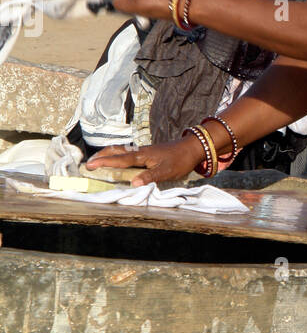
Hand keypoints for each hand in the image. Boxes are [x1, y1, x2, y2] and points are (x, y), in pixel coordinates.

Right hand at [87, 137, 204, 186]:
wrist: (192, 147)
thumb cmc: (180, 160)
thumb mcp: (166, 172)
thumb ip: (150, 177)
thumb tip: (133, 184)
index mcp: (142, 156)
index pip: (119, 160)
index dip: (104, 162)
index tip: (90, 165)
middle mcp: (140, 152)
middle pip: (116, 151)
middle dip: (101, 156)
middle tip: (89, 163)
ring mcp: (143, 152)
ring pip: (121, 151)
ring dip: (108, 155)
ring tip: (98, 160)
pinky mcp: (147, 153)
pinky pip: (127, 153)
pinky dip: (117, 156)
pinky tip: (117, 161)